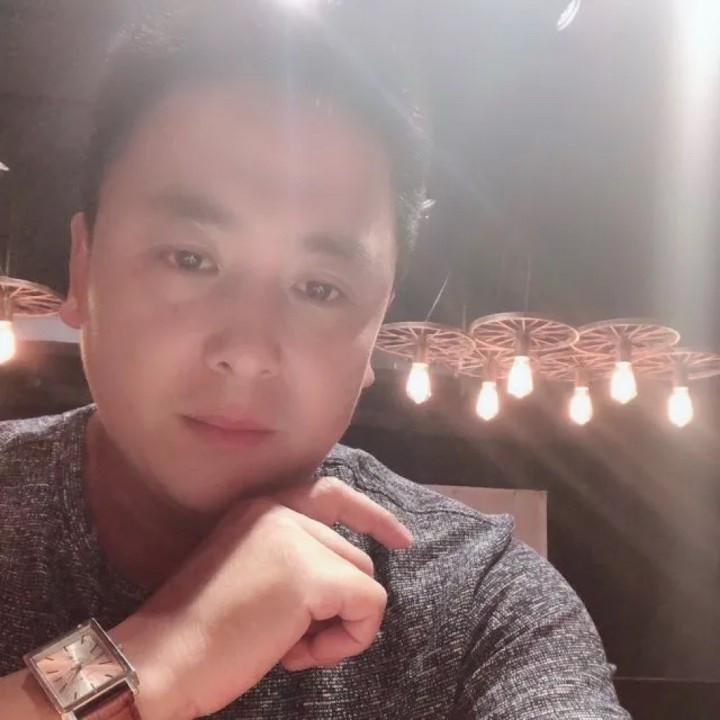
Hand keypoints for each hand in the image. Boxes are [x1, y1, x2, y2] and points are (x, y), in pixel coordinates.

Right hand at [113, 476, 411, 719]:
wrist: (160, 659)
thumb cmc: (199, 631)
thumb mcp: (249, 575)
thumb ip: (291, 560)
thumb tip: (344, 581)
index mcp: (260, 508)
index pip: (330, 494)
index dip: (370, 515)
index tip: (400, 539)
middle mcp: (279, 511)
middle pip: (352, 556)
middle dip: (338, 604)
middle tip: (294, 640)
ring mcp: (296, 539)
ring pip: (363, 581)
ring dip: (337, 626)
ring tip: (288, 648)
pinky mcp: (312, 576)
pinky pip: (369, 606)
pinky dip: (348, 640)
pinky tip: (298, 656)